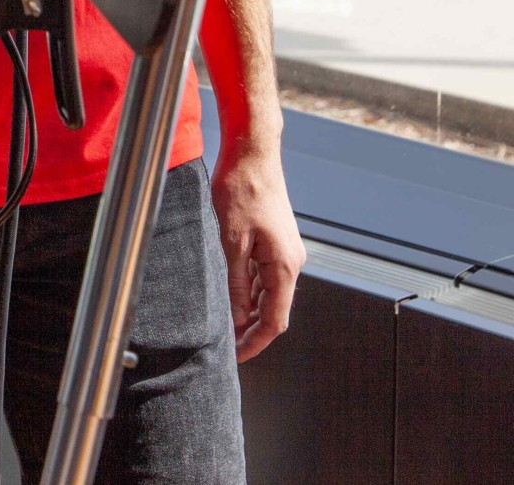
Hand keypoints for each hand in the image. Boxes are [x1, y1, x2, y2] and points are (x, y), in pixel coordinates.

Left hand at [213, 138, 304, 360]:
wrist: (253, 154)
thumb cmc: (240, 191)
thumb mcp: (230, 240)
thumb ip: (235, 282)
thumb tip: (237, 317)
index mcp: (284, 267)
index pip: (275, 321)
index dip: (255, 343)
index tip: (236, 359)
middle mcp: (290, 263)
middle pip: (274, 310)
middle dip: (250, 331)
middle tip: (224, 348)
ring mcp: (285, 252)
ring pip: (268, 294)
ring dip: (248, 311)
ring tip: (222, 326)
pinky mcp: (275, 242)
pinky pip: (265, 276)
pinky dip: (249, 291)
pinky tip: (229, 295)